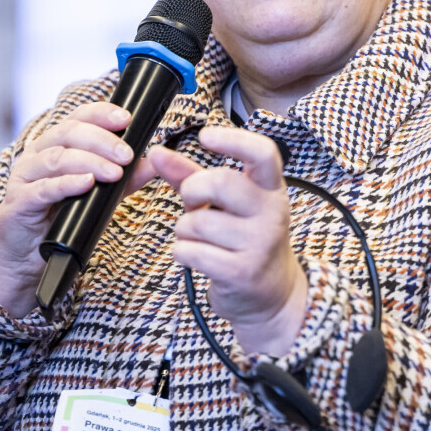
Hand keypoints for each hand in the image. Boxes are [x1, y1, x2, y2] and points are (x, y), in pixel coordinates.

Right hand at [0, 102, 156, 316]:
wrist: (27, 255)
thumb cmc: (62, 218)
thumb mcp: (101, 194)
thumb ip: (126, 179)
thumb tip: (154, 164)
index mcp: (56, 145)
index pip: (78, 117)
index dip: (102, 113)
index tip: (127, 119)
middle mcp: (38, 154)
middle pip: (69, 133)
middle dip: (102, 141)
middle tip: (127, 155)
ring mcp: (25, 177)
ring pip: (57, 157)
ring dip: (90, 161)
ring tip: (114, 172)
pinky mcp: (19, 202)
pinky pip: (43, 188)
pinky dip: (67, 183)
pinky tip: (87, 183)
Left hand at [149, 126, 308, 357]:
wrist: (272, 294)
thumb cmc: (245, 240)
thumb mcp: (228, 204)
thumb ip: (191, 175)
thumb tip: (157, 152)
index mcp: (271, 189)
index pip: (263, 153)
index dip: (233, 139)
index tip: (206, 136)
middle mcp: (272, 212)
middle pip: (221, 182)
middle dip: (192, 191)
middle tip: (192, 203)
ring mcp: (259, 243)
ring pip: (197, 222)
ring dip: (185, 230)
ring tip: (200, 238)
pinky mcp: (241, 271)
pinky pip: (190, 251)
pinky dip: (183, 253)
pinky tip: (199, 257)